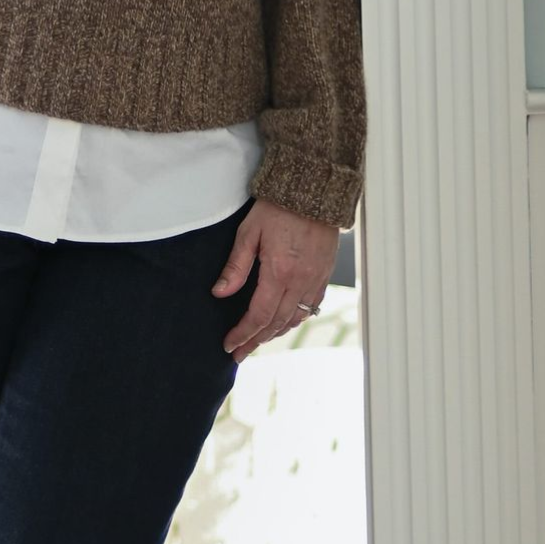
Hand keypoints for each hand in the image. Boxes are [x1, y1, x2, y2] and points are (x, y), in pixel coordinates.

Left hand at [212, 197, 338, 360]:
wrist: (314, 190)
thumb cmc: (279, 207)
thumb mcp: (249, 232)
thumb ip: (235, 266)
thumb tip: (219, 293)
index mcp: (280, 272)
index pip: (259, 315)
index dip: (243, 333)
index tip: (228, 345)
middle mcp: (301, 281)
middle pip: (276, 323)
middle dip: (255, 341)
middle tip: (238, 353)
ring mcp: (316, 279)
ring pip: (295, 318)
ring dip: (275, 333)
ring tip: (257, 341)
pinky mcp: (325, 273)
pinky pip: (311, 306)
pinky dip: (295, 319)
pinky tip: (284, 323)